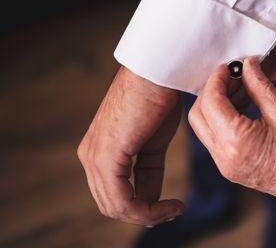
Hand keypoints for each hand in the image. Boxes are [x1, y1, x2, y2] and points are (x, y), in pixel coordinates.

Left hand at [77, 67, 184, 225]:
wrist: (158, 72)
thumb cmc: (159, 96)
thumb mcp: (154, 142)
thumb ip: (148, 171)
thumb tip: (151, 199)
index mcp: (98, 150)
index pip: (114, 193)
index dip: (143, 207)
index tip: (171, 207)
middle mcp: (90, 156)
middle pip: (113, 204)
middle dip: (145, 213)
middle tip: (173, 211)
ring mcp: (95, 158)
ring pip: (117, 207)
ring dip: (149, 214)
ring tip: (175, 208)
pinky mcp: (107, 158)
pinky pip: (123, 200)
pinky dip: (147, 210)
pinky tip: (169, 205)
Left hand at [188, 57, 275, 208]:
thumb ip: (259, 84)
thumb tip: (248, 64)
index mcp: (236, 141)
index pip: (210, 102)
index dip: (217, 79)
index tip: (231, 65)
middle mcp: (224, 157)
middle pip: (199, 116)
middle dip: (212, 91)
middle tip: (235, 75)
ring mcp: (228, 166)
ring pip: (206, 128)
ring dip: (218, 105)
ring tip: (244, 87)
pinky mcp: (235, 169)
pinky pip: (218, 139)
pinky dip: (225, 119)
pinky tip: (246, 105)